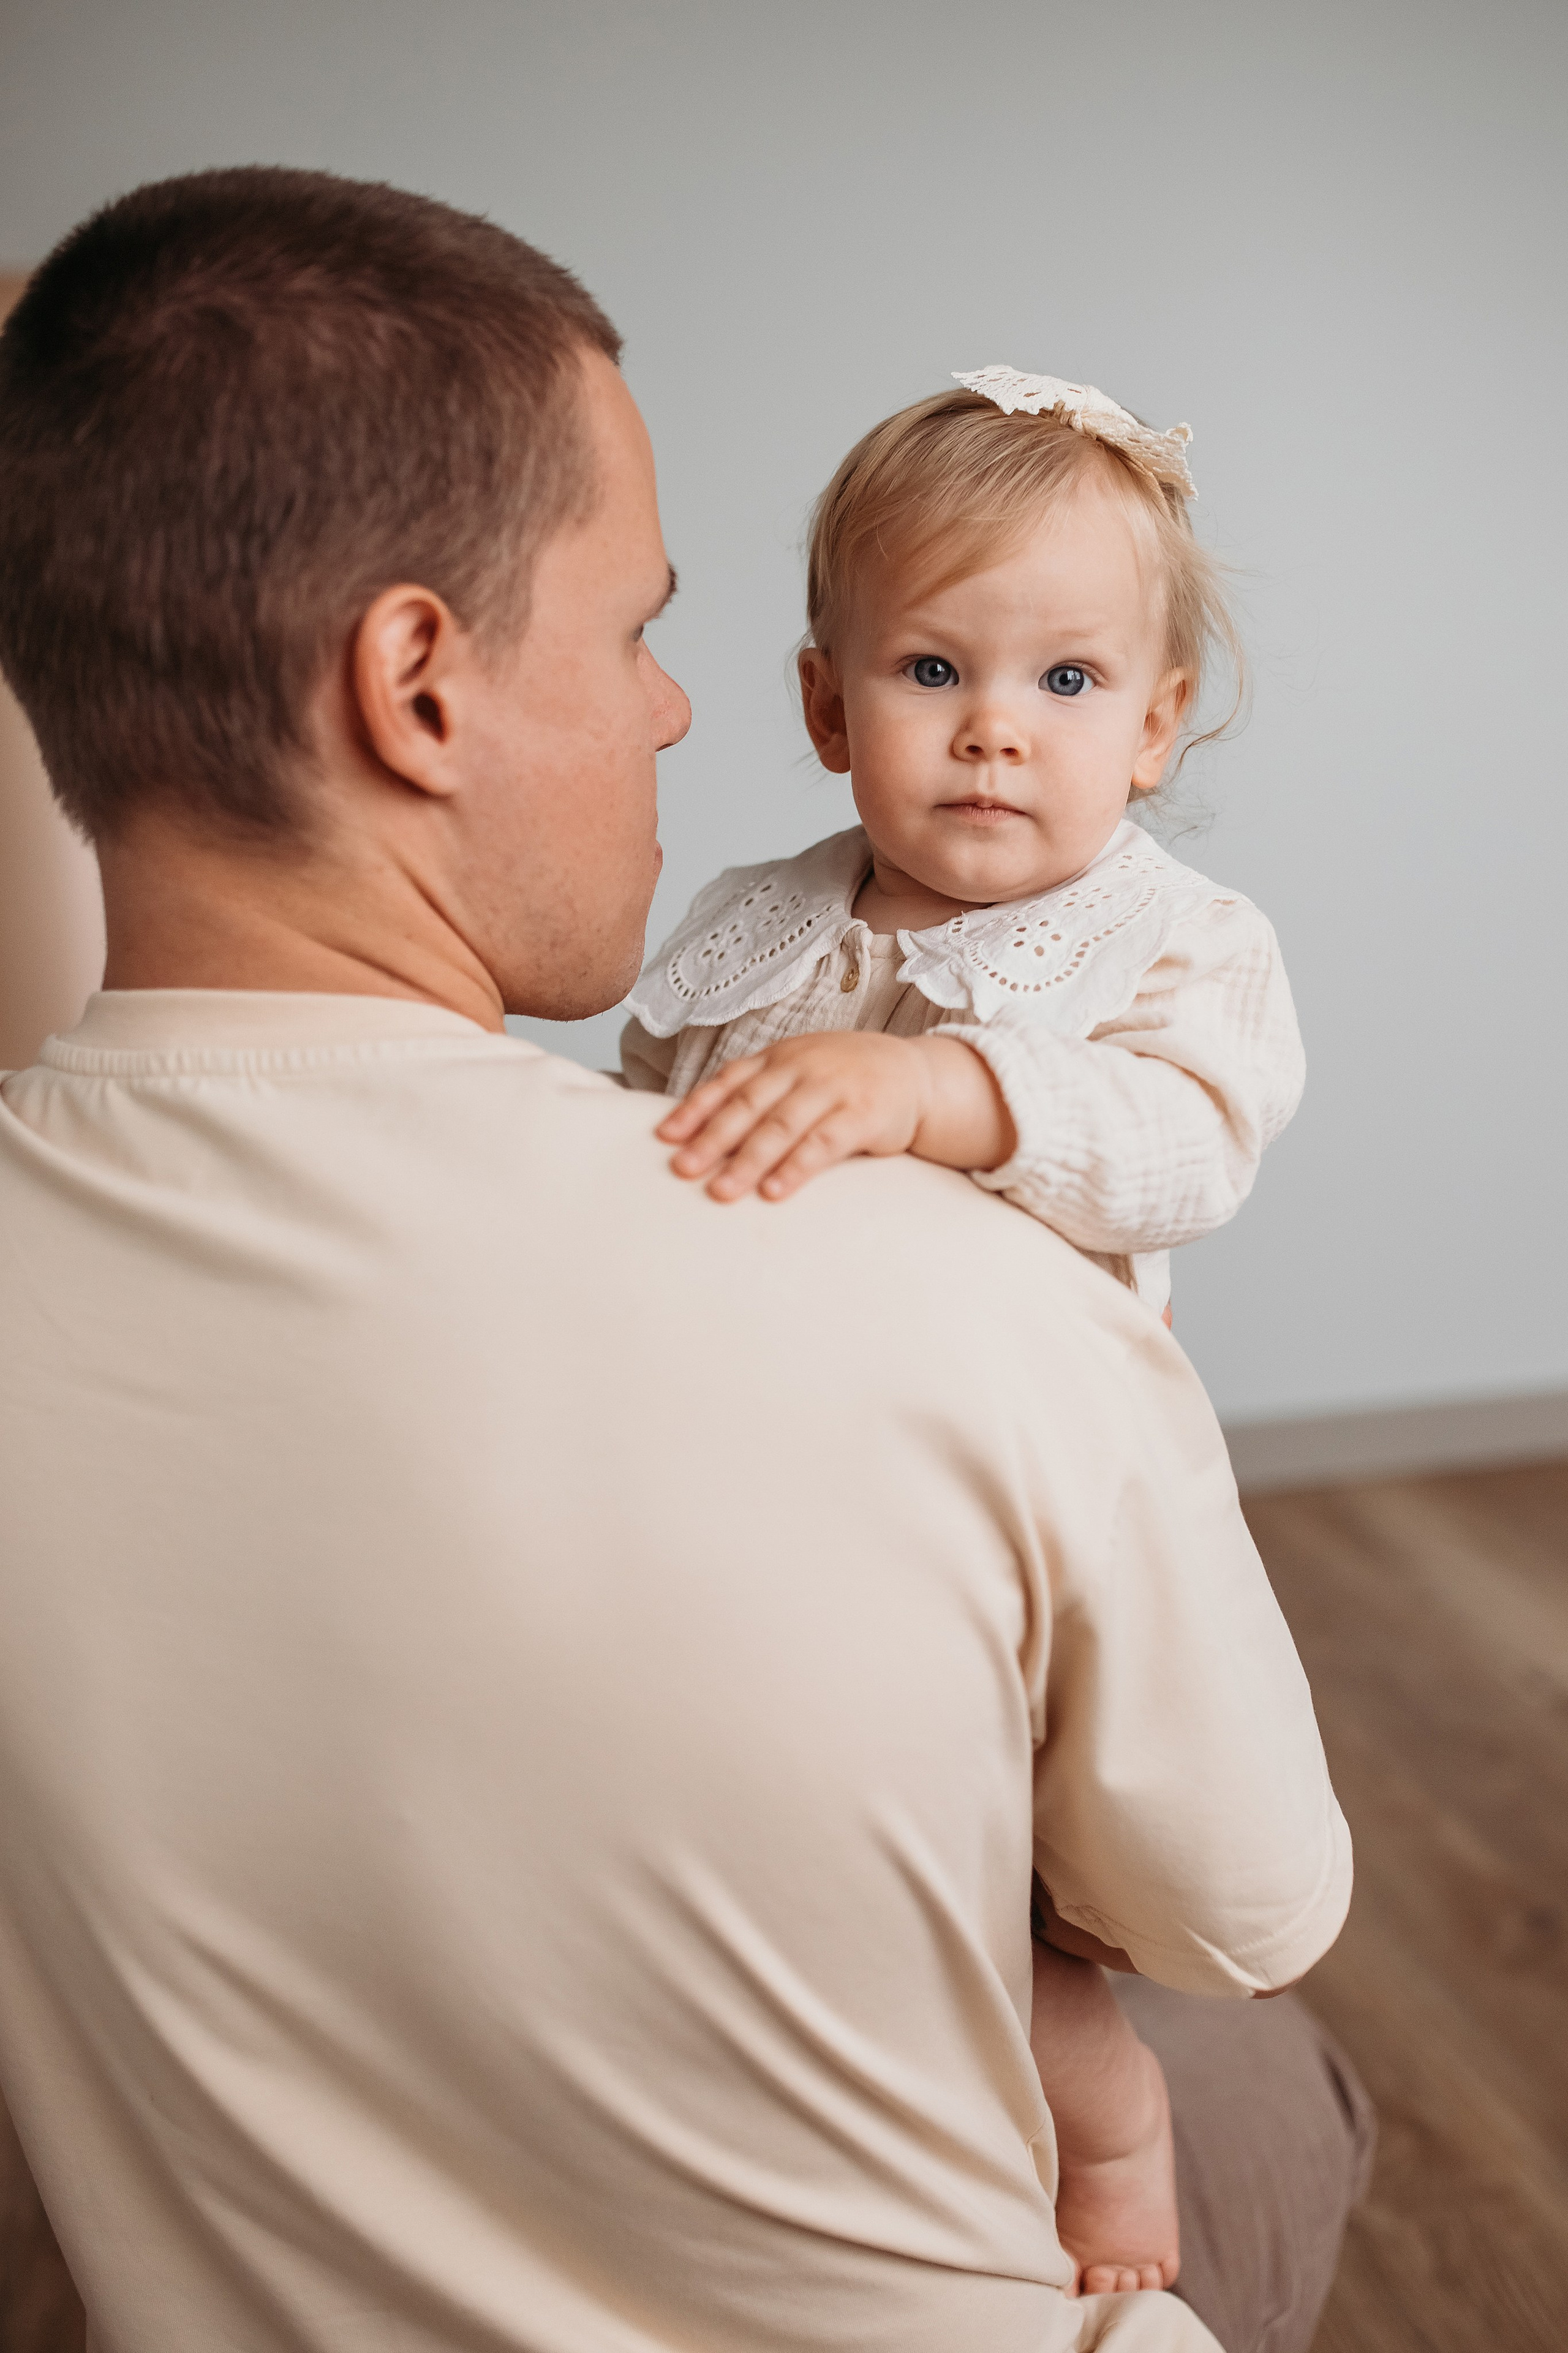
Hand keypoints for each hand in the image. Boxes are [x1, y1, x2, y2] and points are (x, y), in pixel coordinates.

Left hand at [657, 1031, 936, 1201]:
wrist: (917, 1076)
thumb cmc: (846, 1080)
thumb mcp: (801, 1072)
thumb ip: (760, 1092)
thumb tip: (701, 1132)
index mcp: (780, 1058)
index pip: (729, 1081)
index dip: (696, 1109)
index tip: (665, 1137)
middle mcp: (802, 1068)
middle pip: (749, 1105)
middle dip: (712, 1139)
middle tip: (682, 1169)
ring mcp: (833, 1089)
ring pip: (782, 1126)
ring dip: (749, 1160)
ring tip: (721, 1191)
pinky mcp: (863, 1115)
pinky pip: (824, 1143)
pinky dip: (797, 1168)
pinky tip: (775, 1192)